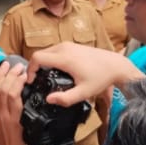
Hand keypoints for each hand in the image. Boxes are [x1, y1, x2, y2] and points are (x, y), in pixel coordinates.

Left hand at [0, 60, 33, 144]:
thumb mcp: (35, 132)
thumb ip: (34, 116)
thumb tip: (38, 99)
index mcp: (14, 118)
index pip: (13, 94)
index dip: (18, 81)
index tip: (26, 74)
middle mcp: (3, 115)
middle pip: (3, 89)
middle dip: (10, 74)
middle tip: (18, 66)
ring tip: (5, 64)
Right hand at [26, 43, 143, 107]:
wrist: (115, 65)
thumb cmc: (101, 78)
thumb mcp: (84, 93)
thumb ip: (65, 98)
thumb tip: (49, 99)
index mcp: (65, 58)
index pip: (37, 58)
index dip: (30, 70)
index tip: (31, 81)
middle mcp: (64, 48)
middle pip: (39, 54)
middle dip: (34, 67)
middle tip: (35, 81)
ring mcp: (68, 45)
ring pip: (46, 51)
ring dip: (42, 63)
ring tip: (44, 77)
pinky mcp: (72, 45)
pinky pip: (54, 50)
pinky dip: (50, 59)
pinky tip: (55, 71)